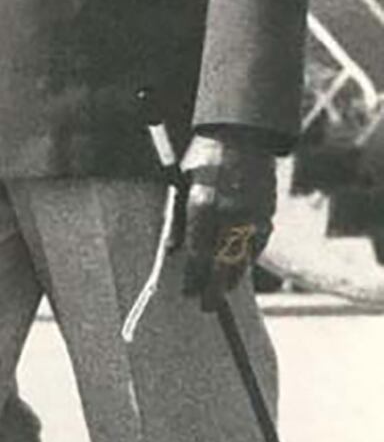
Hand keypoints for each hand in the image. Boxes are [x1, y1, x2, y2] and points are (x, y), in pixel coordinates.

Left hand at [179, 130, 276, 310]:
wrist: (243, 135)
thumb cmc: (203, 158)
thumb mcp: (181, 184)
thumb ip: (177, 218)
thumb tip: (173, 251)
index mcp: (203, 206)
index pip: (196, 254)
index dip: (192, 278)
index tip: (186, 293)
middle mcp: (229, 214)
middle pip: (221, 264)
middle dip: (213, 289)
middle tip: (205, 306)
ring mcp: (252, 215)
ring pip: (243, 258)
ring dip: (231, 278)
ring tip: (221, 292)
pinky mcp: (268, 213)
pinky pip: (257, 244)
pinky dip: (247, 258)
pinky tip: (239, 267)